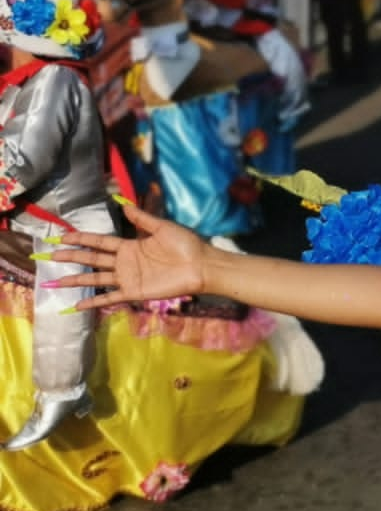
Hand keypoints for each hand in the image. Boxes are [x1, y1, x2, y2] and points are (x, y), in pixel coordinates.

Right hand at [41, 202, 211, 310]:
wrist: (201, 266)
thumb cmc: (186, 245)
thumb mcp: (163, 227)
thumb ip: (142, 218)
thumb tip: (124, 203)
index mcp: (130, 245)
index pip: (99, 241)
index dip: (81, 239)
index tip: (61, 237)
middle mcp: (124, 262)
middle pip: (92, 258)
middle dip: (71, 257)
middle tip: (48, 256)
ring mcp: (127, 278)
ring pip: (95, 279)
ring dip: (75, 280)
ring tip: (54, 282)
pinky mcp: (134, 292)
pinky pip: (109, 298)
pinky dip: (93, 302)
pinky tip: (76, 306)